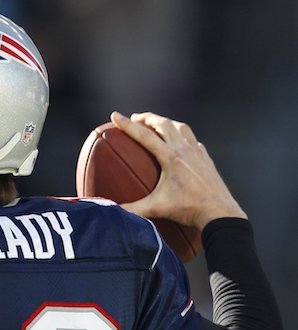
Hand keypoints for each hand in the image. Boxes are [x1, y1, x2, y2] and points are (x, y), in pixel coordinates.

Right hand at [111, 111, 246, 229]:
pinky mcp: (206, 160)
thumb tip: (110, 209)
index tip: (115, 116)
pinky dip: (183, 136)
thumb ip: (132, 209)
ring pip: (181, 128)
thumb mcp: (156, 208)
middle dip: (147, 118)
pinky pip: (193, 141)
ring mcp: (198, 153)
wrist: (220, 213)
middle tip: (135, 118)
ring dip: (167, 123)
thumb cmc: (188, 209)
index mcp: (170, 158)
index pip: (144, 135)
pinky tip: (180, 142)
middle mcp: (184, 150)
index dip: (127, 125)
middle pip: (164, 124)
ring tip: (157, 125)